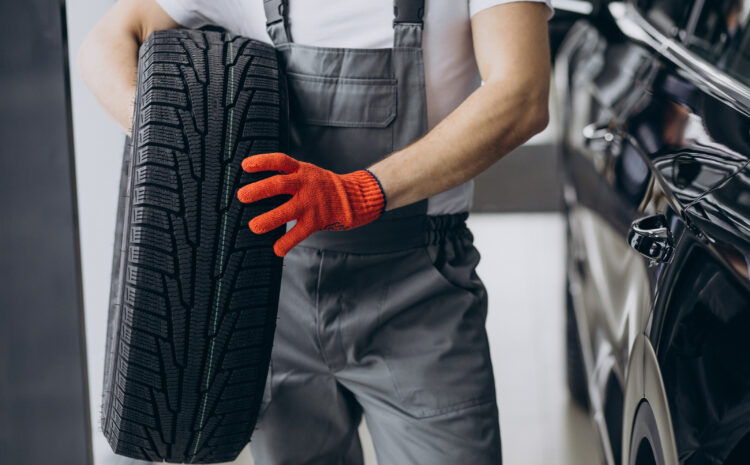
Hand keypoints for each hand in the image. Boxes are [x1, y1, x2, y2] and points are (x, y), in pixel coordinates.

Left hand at [237, 153, 385, 256]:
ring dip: (270, 219)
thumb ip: (287, 176)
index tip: (244, 165)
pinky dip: (287, 242)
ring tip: (254, 227)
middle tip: (242, 196)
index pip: (281, 161)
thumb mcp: (306, 173)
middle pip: (281, 184)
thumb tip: (255, 186)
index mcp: (302, 170)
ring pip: (289, 210)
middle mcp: (306, 184)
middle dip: (260, 189)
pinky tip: (277, 250)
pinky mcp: (317, 220)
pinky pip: (300, 233)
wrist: (353, 198)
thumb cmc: (322, 186)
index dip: (263, 161)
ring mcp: (312, 203)